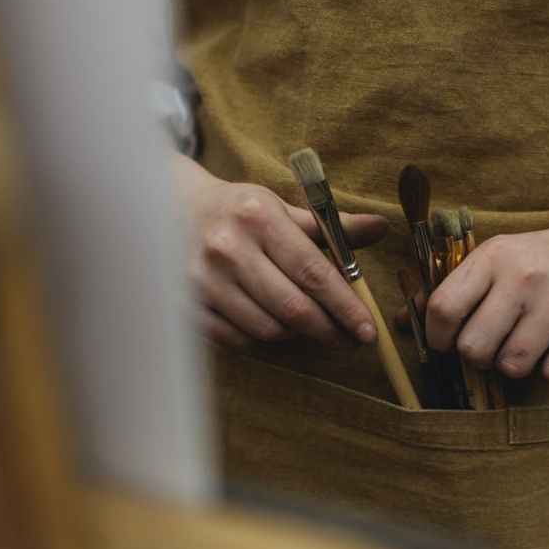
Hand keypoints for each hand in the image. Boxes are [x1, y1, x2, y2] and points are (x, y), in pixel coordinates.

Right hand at [175, 153, 388, 348]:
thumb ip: (332, 225)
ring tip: (307, 325)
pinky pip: (238, 339)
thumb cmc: (238, 212)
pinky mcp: (186, 305)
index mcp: (258, 218)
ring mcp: (203, 280)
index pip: (313, 272)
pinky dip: (262, 339)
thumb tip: (381, 228)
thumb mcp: (281, 208)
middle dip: (327, 330)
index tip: (367, 330)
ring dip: (295, 335)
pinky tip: (272, 325)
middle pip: (292, 308)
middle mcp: (228, 248)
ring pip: (267, 329)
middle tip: (346, 339)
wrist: (166, 211)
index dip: (345, 306)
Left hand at [423, 186, 548, 381]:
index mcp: (495, 256)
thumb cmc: (548, 256)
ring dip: (514, 365)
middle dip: (478, 357)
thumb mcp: (501, 257)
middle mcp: (525, 277)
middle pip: (474, 348)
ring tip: (526, 345)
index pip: (443, 309)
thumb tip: (400, 323)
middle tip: (492, 346)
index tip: (447, 343)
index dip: (438, 338)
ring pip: (512, 366)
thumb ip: (455, 288)